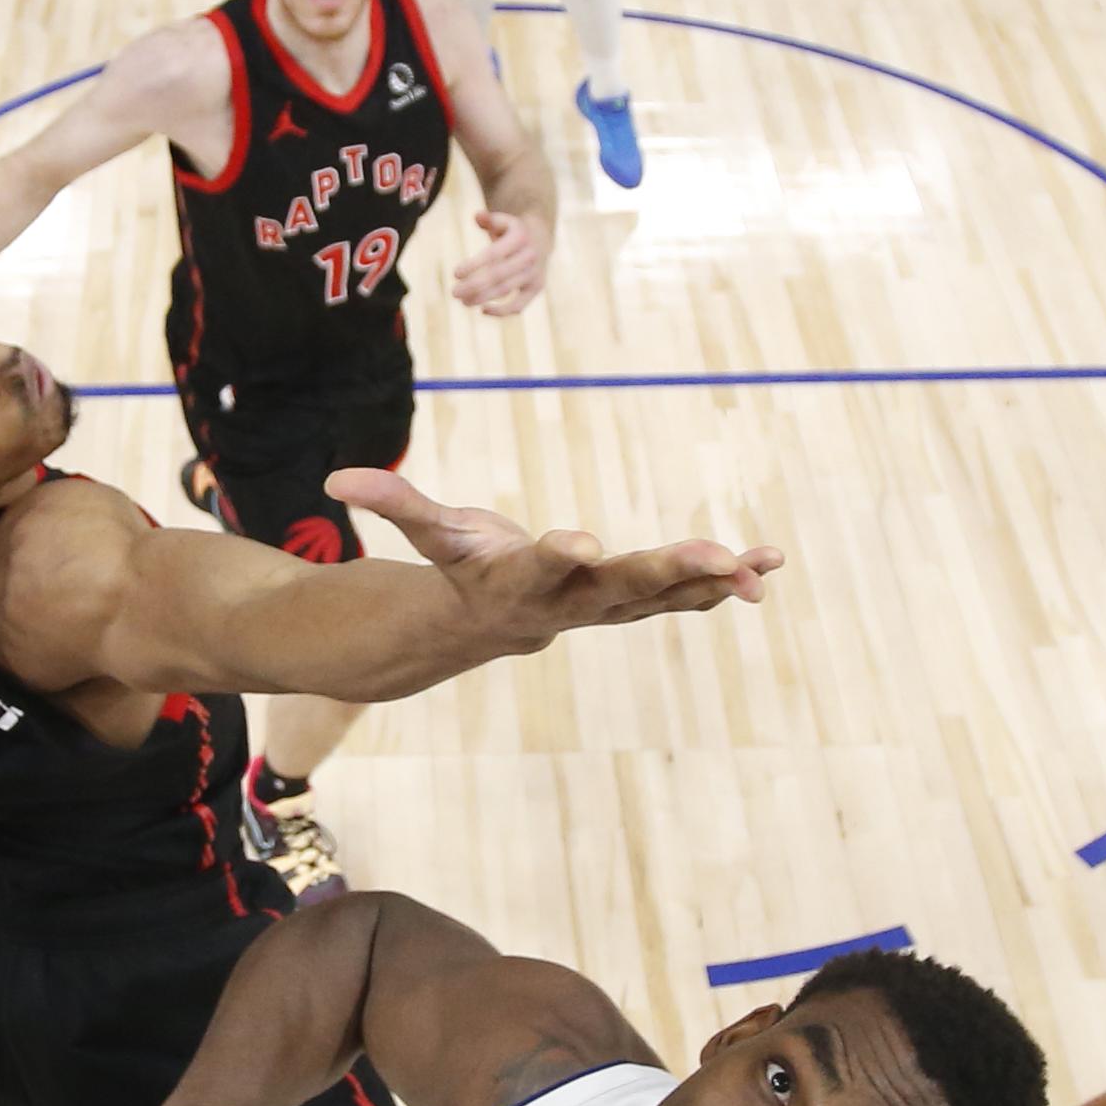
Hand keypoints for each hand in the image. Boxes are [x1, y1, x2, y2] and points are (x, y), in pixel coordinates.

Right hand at [328, 467, 783, 643]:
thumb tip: (338, 480)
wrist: (487, 626)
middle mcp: (571, 600)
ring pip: (666, 595)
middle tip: (714, 558)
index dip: (559, 555)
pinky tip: (767, 564)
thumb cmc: (460, 567)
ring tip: (761, 566)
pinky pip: (684, 593)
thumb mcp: (431, 533)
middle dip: (670, 571)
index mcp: (521, 581)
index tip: (583, 541)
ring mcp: (609, 606)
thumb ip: (396, 503)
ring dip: (715, 580)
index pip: (541, 568)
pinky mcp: (634, 599)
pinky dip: (724, 579)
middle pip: (623, 586)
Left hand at [446, 205, 548, 314]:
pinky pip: (519, 305)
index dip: (474, 265)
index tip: (455, 274)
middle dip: (474, 286)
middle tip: (454, 293)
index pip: (494, 254)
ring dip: (482, 298)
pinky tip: (483, 310)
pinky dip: (501, 312)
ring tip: (463, 301)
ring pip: (506, 291)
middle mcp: (529, 256)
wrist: (540, 238)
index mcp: (520, 237)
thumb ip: (488, 219)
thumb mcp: (501, 221)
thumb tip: (477, 216)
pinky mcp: (537, 288)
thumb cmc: (511, 231)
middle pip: (498, 275)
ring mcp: (534, 274)